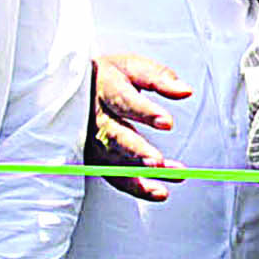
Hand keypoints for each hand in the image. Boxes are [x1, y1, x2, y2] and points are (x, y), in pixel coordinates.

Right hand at [88, 53, 190, 201]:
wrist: (72, 86)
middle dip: (136, 151)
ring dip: (140, 174)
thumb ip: (159, 78)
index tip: (168, 123)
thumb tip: (186, 91)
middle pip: (114, 136)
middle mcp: (95, 117)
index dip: (145, 113)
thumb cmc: (110, 75)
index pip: (124, 101)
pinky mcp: (93, 158)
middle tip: (157, 162)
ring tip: (167, 183)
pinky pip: (114, 176)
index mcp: (105, 89)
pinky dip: (136, 187)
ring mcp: (92, 141)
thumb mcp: (132, 67)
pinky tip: (160, 191)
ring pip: (114, 161)